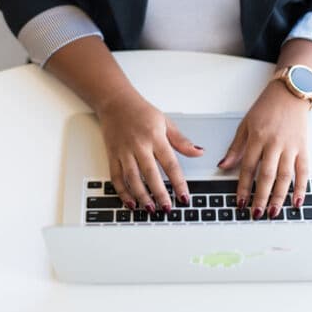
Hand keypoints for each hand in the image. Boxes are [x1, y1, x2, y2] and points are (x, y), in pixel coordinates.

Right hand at [96, 89, 203, 213]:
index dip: (178, 182)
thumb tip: (199, 152)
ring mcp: (124, 151)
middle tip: (167, 208)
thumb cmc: (141, 112)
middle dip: (159, 193)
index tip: (184, 197)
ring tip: (150, 208)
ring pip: (132, 178)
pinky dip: (122, 192)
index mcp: (155, 137)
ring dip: (141, 195)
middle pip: (150, 173)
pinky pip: (116, 177)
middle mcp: (139, 145)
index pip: (170, 163)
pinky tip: (130, 202)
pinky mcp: (112, 155)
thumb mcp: (165, 122)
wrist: (115, 102)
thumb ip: (181, 140)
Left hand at [217, 80, 309, 218]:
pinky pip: (303, 170)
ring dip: (280, 196)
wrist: (290, 93)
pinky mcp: (303, 147)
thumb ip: (235, 147)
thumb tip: (223, 166)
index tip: (240, 202)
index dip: (244, 187)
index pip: (248, 167)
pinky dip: (301, 187)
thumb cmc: (267, 107)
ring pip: (285, 176)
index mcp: (257, 136)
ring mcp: (290, 146)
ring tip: (274, 212)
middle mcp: (274, 142)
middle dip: (261, 197)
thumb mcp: (245, 124)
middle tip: (256, 213)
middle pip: (267, 175)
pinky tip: (297, 201)